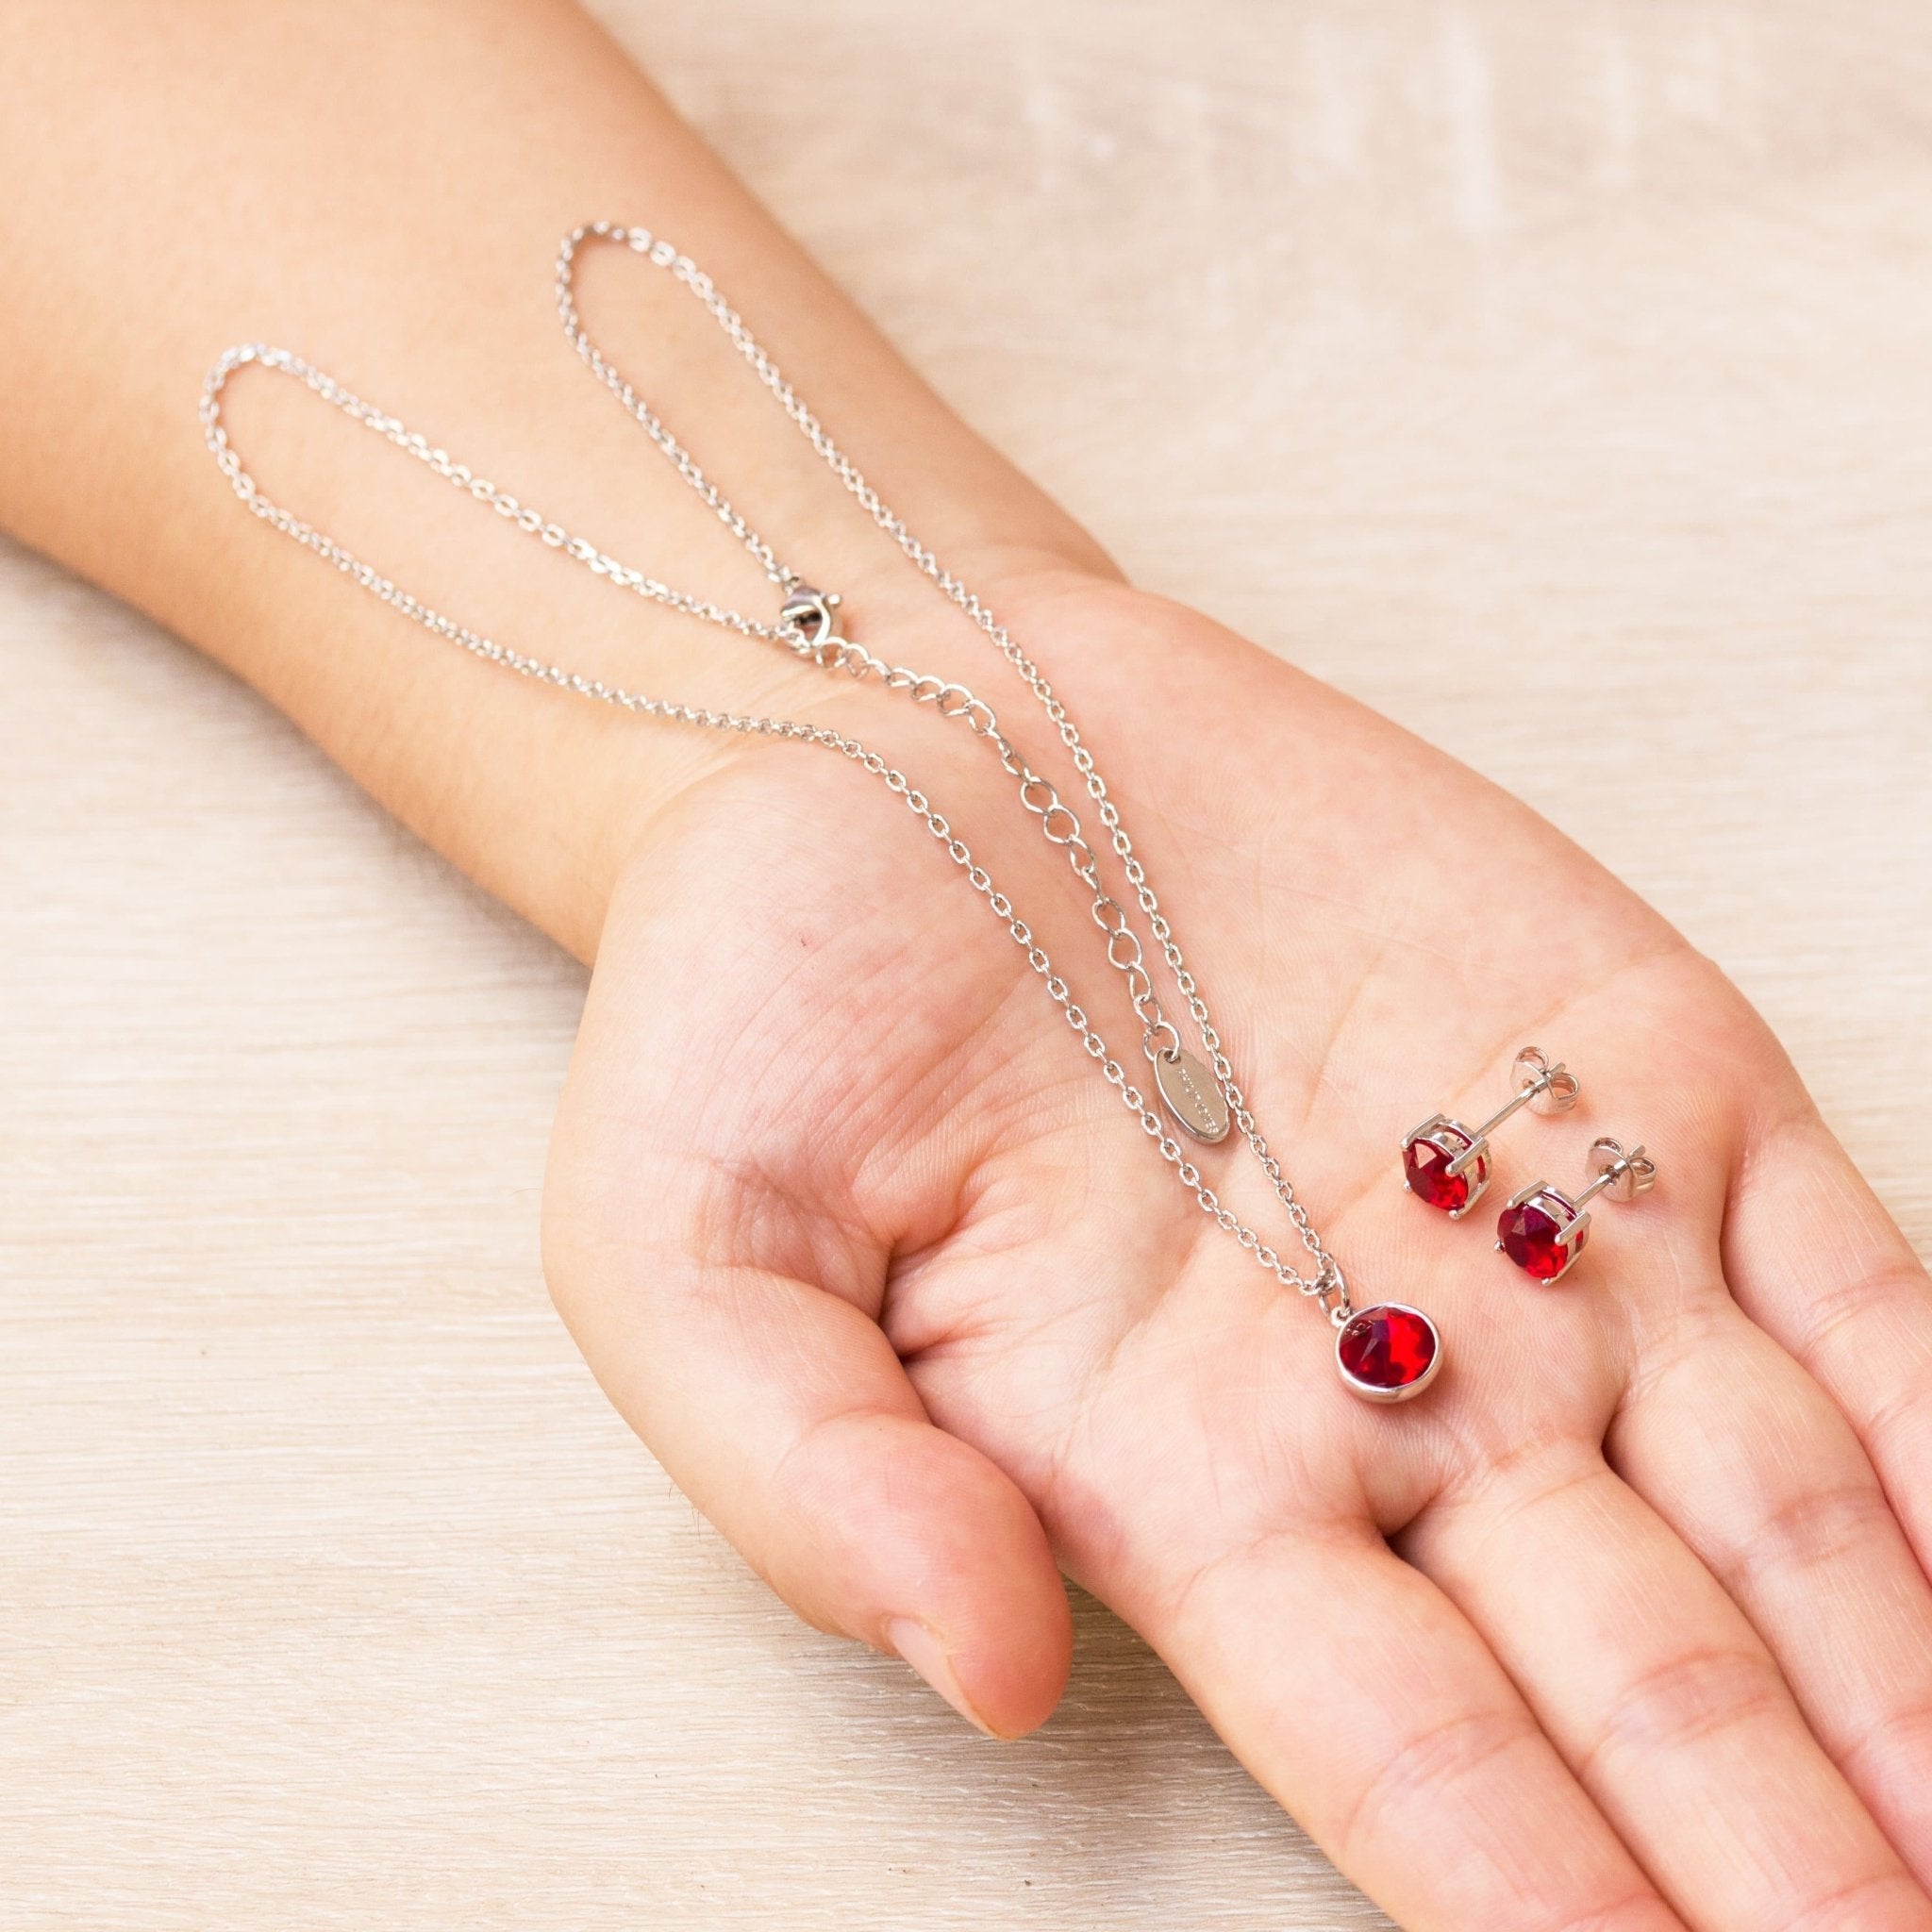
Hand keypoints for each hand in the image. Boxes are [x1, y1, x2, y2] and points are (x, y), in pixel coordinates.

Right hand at [545, 570, 1931, 1929]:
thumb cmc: (760, 996)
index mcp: (1168, 1474)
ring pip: (1785, 1503)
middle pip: (1636, 1670)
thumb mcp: (683, 1244)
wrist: (899, 736)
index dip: (1538, 1897)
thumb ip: (814, 1473)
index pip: (1400, 1747)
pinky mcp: (1622, 1065)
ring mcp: (1526, 1233)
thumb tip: (987, 1667)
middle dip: (1780, 1855)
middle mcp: (1383, 1394)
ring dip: (1913, 1682)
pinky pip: (1846, 1270)